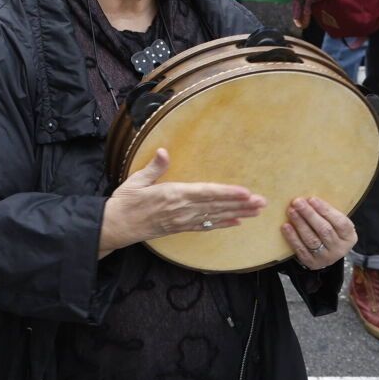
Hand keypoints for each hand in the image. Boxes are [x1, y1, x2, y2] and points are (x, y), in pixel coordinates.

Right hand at [98, 148, 265, 256]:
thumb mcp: (135, 181)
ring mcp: (182, 220)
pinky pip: (206, 226)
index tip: (245, 192)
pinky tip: (236, 223)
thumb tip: (164, 151)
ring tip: (256, 211)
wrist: (116, 226)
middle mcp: (182, 209)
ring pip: (215, 217)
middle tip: (262, 202)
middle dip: (240, 204)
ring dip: (237, 214)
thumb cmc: (125, 201)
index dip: (226, 193)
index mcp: (172, 194)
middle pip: (216, 206)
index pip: (205, 193)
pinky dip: (222, 225)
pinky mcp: (180, 228)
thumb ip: (153, 168)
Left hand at [280, 195, 355, 269]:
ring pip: (312, 239)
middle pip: (324, 230)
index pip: (340, 222)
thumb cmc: (329, 230)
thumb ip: (327, 213)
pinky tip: (286, 226)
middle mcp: (340, 248)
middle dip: (309, 214)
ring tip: (291, 211)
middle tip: (297, 202)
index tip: (311, 199)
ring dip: (300, 224)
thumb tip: (309, 199)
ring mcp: (326, 258)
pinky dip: (293, 238)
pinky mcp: (312, 263)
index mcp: (349, 236)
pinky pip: (301, 250)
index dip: (325, 210)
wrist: (324, 252)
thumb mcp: (335, 222)